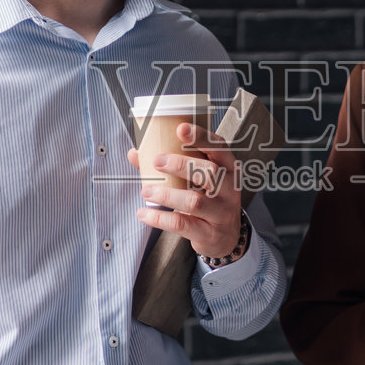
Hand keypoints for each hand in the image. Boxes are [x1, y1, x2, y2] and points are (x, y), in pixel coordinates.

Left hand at [128, 122, 243, 260]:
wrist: (225, 236)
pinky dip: (159, 218)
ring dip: (166, 194)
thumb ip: (170, 164)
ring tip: (146, 191)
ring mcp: (221, 213)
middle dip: (180, 164)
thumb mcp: (198, 180)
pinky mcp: (209, 233)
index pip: (219, 148)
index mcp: (228, 168)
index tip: (180, 128)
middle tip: (157, 161)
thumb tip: (135, 153)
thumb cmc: (208, 199)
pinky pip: (182, 224)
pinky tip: (144, 214)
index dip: (201, 137)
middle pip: (209, 172)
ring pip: (194, 201)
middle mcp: (229, 189)